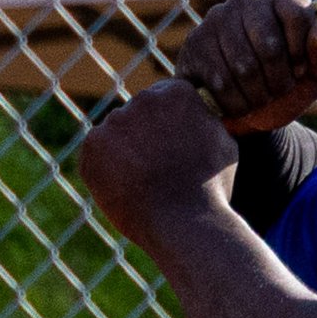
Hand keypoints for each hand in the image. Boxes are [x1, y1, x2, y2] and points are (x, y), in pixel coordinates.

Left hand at [78, 78, 237, 249]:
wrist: (184, 224)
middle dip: (146, 136)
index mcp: (178, 93)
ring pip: (117, 134)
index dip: (171, 125)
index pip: (167, 98)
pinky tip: (128, 189)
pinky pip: (97, 154)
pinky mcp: (92, 146)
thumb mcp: (224, 145)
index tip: (175, 148)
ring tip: (146, 184)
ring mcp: (114, 121)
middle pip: (140, 114)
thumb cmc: (210, 190)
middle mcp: (143, 99)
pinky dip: (108, 171)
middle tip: (160, 170)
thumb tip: (198, 111)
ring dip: (126, 152)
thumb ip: (204, 120)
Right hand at [177, 0, 316, 131]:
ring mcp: (217, 17)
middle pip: (269, 46)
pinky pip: (221, 81)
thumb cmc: (290, 85)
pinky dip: (237, 103)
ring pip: (244, 67)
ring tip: (261, 98)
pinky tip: (240, 103)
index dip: (302, 53)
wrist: (251, 111)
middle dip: (280, 81)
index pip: (298, 15)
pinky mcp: (195, 43)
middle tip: (280, 90)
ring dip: (259, 96)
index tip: (301, 70)